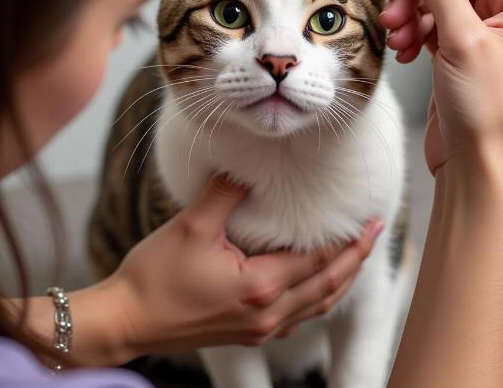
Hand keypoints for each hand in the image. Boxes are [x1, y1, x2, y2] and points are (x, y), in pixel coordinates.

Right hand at [104, 174, 382, 361]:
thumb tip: (248, 169)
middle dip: (355, 260)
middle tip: (375, 234)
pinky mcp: (247, 333)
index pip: (318, 261)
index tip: (370, 222)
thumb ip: (226, 193)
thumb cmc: (156, 274)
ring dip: (341, 281)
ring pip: (317, 306)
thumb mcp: (192, 225)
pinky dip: (317, 299)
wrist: (127, 319)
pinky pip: (298, 318)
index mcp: (260, 286)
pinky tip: (318, 287)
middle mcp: (268, 314)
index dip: (348, 242)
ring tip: (356, 258)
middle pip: (327, 286)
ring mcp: (259, 329)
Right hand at [379, 0, 502, 174]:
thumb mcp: (463, 42)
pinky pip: (428, 24)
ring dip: (409, 12)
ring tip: (394, 36)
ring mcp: (477, 31)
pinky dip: (411, 32)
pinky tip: (403, 52)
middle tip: (392, 6)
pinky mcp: (455, 49)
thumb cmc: (486, 109)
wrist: (475, 160)